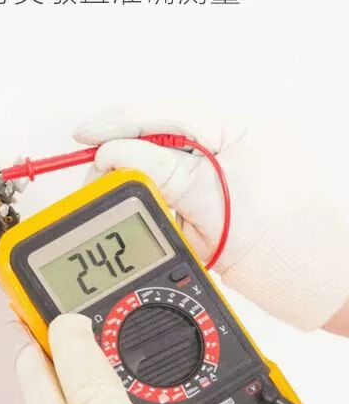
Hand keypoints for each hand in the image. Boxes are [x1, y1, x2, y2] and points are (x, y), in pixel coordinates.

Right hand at [73, 107, 348, 330]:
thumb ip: (157, 170)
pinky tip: (152, 220)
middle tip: (95, 179)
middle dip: (121, 158)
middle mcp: (226, 148)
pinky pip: (169, 200)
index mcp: (235, 129)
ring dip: (139, 189)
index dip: (116, 123)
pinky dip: (155, 211)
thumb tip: (111, 155)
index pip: (163, 113)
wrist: (319, 289)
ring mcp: (220, 178)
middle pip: (155, 140)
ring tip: (124, 203)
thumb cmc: (293, 244)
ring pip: (158, 172)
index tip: (83, 136)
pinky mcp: (213, 208)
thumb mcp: (211, 199)